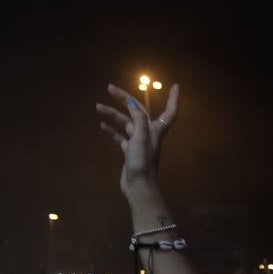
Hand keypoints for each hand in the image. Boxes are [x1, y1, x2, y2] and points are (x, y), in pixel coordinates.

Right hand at [96, 83, 180, 197]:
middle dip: (125, 99)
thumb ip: (138, 119)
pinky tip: (102, 125)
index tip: (174, 86)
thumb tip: (132, 102)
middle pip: (138, 111)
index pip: (169, 112)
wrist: (138, 187)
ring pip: (126, 123)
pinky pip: (120, 137)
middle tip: (109, 88)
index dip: (173, 99)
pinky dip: (112, 130)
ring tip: (98, 106)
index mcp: (155, 130)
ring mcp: (138, 143)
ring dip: (113, 115)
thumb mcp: (141, 138)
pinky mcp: (129, 152)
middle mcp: (148, 134)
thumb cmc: (142, 163)